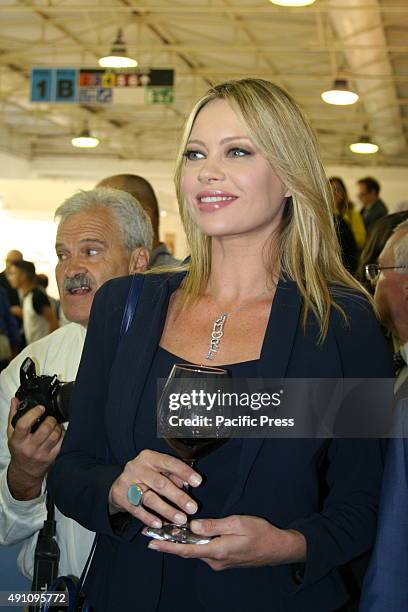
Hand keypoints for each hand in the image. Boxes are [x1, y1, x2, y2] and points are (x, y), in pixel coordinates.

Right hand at [7, 397, 64, 499]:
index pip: (24, 424)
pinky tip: (58, 433)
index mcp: (18, 440)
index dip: (34, 413)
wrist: (25, 472)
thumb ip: (14, 416)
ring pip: (55, 434)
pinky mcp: (52, 457)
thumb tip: (15, 400)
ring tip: (53, 425)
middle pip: (45, 428)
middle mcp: (29, 447)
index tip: (41, 407)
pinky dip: (62, 434)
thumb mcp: (12, 434)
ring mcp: (42, 453)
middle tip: (49, 418)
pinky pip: (62, 442)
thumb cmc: (19, 451)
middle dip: (50, 419)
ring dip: (57, 426)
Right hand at [108, 449, 201, 529]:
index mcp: (149, 457)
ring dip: (167, 510)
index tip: (198, 482)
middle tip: (193, 508)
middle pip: (161, 483)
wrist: (119, 483)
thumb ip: (172, 475)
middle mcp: (137, 467)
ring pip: (150, 498)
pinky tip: (160, 524)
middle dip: (178, 497)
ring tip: (181, 519)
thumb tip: (187, 484)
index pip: (169, 463)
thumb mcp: (158, 470)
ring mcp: (128, 482)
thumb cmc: (145, 475)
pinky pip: (137, 510)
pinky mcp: (120, 496)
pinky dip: (149, 518)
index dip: (184, 472)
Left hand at [146, 515, 305, 570]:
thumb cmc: (260, 533)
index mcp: (217, 551)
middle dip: (170, 544)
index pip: (186, 550)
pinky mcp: (224, 559)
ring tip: (167, 532)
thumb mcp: (237, 523)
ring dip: (182, 543)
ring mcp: (220, 562)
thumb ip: (213, 525)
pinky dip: (194, 543)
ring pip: (196, 551)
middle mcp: (215, 560)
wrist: (278, 548)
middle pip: (188, 551)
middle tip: (152, 535)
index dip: (168, 546)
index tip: (152, 543)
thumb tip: (193, 526)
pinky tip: (189, 534)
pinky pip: (204, 551)